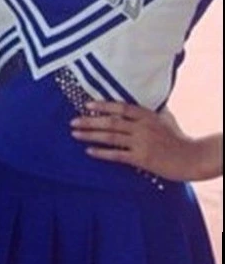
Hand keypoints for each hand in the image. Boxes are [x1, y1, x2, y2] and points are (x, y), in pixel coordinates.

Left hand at [70, 101, 222, 180]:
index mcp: (147, 115)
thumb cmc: (178, 137)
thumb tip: (138, 105)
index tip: (86, 105)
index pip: (120, 107)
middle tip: (72, 121)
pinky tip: (89, 151)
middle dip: (89, 121)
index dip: (102, 105)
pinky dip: (102, 152)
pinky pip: (117, 154)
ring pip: (111, 137)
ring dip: (91, 135)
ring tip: (75, 134)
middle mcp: (142, 127)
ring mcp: (141, 142)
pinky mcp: (142, 158)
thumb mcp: (165, 118)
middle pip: (111, 121)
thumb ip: (150, 111)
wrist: (191, 158)